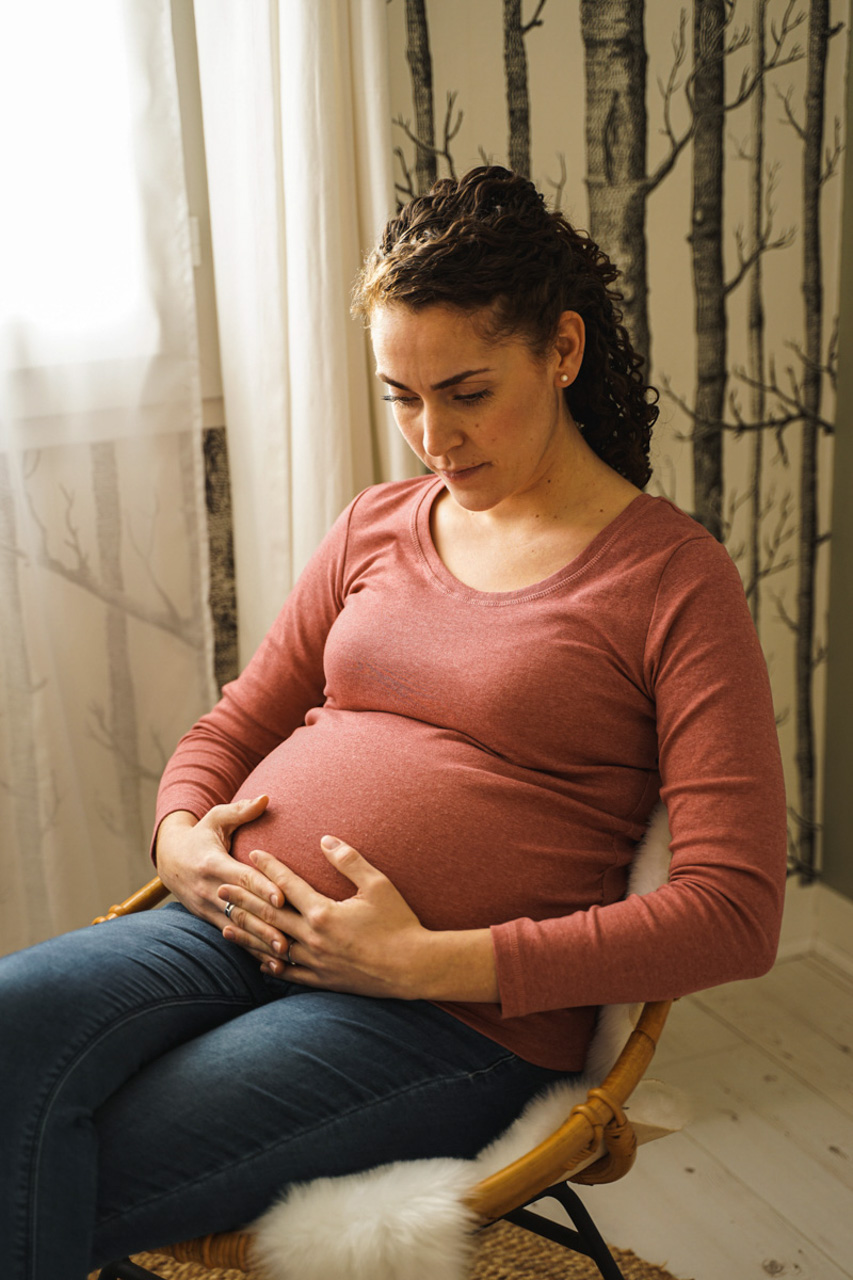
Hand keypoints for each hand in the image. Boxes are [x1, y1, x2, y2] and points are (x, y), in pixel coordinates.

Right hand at [155, 796, 286, 966]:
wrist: (168, 859)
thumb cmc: (201, 835)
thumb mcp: (215, 819)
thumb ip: (241, 810)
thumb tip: (267, 797)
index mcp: (212, 864)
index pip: (241, 878)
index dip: (262, 888)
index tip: (282, 898)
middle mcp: (208, 890)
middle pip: (241, 909)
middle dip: (264, 924)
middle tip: (288, 939)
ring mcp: (207, 908)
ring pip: (237, 929)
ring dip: (259, 943)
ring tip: (282, 956)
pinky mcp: (209, 920)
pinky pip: (231, 938)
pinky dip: (249, 951)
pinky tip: (268, 964)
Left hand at [218, 836, 499, 1001]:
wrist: (412, 967)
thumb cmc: (399, 922)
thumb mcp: (378, 884)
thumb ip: (349, 860)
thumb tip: (325, 839)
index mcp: (324, 912)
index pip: (288, 885)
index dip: (269, 867)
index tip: (253, 854)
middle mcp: (313, 938)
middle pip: (269, 915)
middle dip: (244, 901)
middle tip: (221, 889)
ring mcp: (315, 961)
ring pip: (272, 946)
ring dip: (247, 934)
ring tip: (226, 925)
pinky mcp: (322, 980)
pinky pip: (289, 973)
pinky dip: (271, 965)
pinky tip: (258, 961)